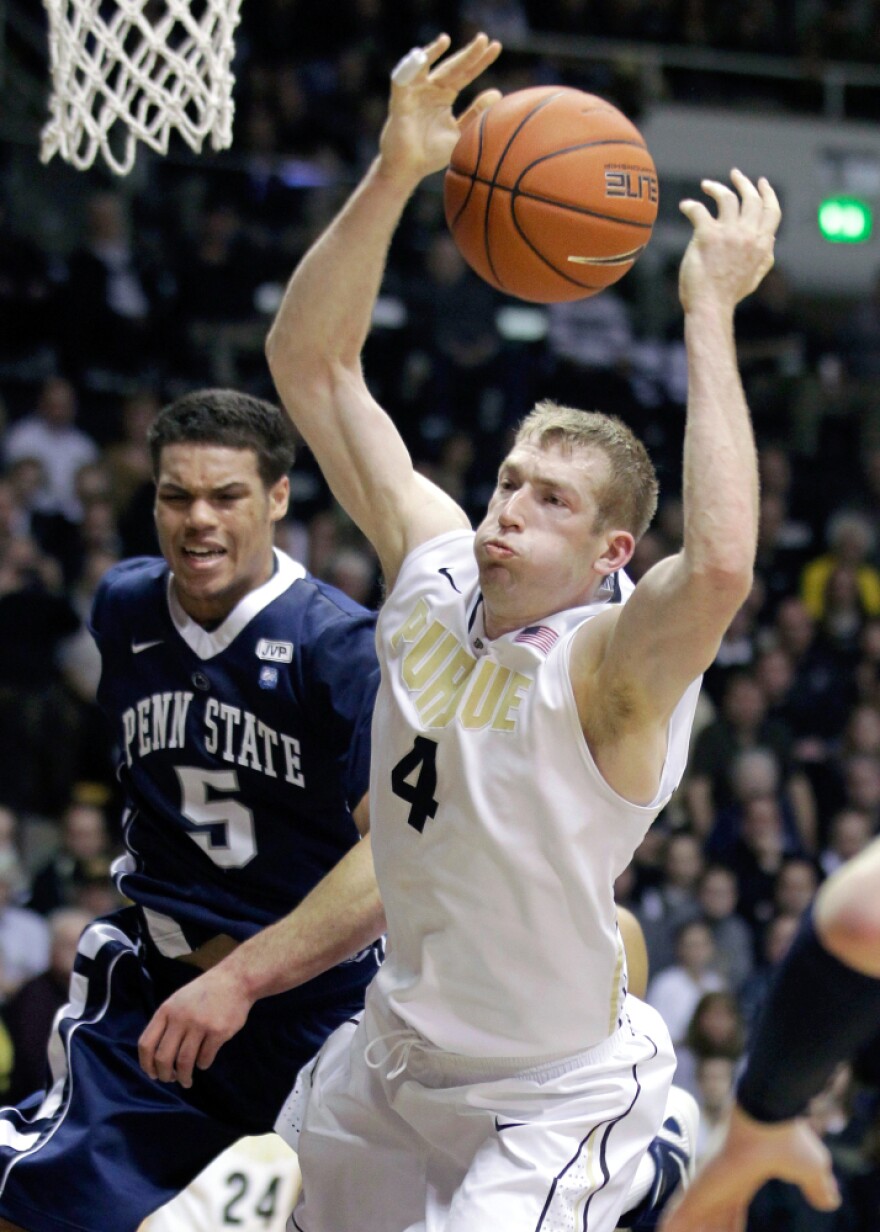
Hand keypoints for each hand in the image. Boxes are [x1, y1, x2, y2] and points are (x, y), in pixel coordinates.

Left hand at [138, 963, 254, 1087]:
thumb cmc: (204, 992)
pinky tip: (204, 1062)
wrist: (235, 979)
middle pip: (163, 1057)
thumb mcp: (178, 1001)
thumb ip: (166, 1023)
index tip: (152, 1074)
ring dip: (184, 1076)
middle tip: (170, 1079)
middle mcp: (180, 1018)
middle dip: (165, 1075)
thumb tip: (156, 1058)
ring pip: (184, 1062)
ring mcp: (199, 1024)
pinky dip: (202, 1065)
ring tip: (187, 1081)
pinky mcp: (218, 1031)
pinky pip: (205, 1058)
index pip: (146, 1043)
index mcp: (166, 1010)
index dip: (146, 1064)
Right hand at [378, 32, 501, 186]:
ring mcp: (414, 92)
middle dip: (467, 53)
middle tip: (483, 39)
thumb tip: (497, 92)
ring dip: (433, 52)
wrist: (408, 169)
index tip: (496, 47)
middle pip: (452, 67)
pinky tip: (420, 56)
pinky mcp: (400, 100)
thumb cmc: (431, 153)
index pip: (466, 74)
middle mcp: (430, 89)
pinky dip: (409, 67)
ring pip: (425, 66)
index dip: (480, 61)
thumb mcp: (461, 132)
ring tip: (446, 40)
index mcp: (445, 95)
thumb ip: (476, 113)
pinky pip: (402, 79)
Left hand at [660, 1104, 840, 1231]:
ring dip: (685, 1229)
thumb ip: (818, 1187)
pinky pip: (680, 1215)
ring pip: (692, 1221)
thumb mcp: (812, 1170)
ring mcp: (709, 1185)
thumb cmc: (789, 1138)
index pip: (731, 1213)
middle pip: (711, 1221)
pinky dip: (671, 1226)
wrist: (769, 1113)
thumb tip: (830, 1200)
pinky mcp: (701, 1186)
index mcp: (743, 1181)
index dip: (728, 1229)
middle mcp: (723, 1184)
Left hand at [678, 169, 780, 315]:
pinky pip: (699, 210)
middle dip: (743, 183)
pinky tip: (684, 206)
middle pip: (751, 199)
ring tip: (706, 185)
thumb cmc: (728, 294)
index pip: (771, 210)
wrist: (710, 307)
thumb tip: (770, 241)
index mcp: (762, 245)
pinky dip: (690, 205)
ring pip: (727, 198)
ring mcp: (729, 234)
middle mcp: (749, 235)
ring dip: (717, 187)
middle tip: (734, 174)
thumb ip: (765, 256)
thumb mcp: (755, 276)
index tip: (760, 182)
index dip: (767, 193)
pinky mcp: (707, 236)